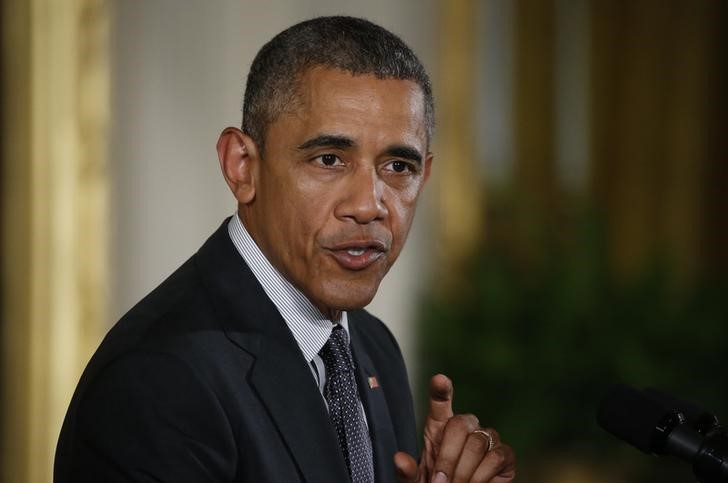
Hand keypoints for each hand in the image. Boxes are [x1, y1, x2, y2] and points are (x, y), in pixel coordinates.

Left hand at [394, 374, 515, 482]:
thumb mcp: (417, 482)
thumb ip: (408, 472)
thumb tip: (399, 459)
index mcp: (438, 427)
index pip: (440, 402)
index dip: (441, 390)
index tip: (440, 380)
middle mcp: (464, 426)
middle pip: (459, 424)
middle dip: (448, 457)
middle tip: (440, 482)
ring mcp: (486, 438)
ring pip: (477, 443)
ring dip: (464, 471)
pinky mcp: (504, 454)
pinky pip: (495, 457)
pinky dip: (482, 476)